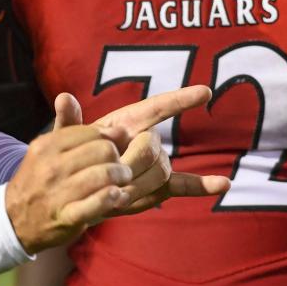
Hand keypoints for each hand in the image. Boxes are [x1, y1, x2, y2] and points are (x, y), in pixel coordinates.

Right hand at [3, 123, 132, 253]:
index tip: (114, 147)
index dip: (110, 139)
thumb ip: (73, 128)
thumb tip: (114, 127)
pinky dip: (112, 198)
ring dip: (120, 177)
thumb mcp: (46, 149)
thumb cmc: (38, 180)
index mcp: (46, 145)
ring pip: (105, 174)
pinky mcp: (68, 216)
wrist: (14, 219)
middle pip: (103, 151)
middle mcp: (51, 166)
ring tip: (121, 181)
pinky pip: (98, 202)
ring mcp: (58, 192)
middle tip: (120, 166)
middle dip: (118, 158)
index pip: (92, 133)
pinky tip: (117, 196)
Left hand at [53, 87, 230, 214]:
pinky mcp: (160, 186)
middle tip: (115, 174)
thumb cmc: (72, 156)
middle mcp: (146, 139)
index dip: (179, 99)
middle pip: (154, 147)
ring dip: (141, 184)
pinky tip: (223, 184)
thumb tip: (63, 98)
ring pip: (160, 170)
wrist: (77, 189)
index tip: (204, 91)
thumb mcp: (64, 139)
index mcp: (126, 122)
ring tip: (117, 194)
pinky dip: (203, 186)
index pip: (157, 107)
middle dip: (135, 162)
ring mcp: (155, 163)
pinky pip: (184, 185)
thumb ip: (67, 121)